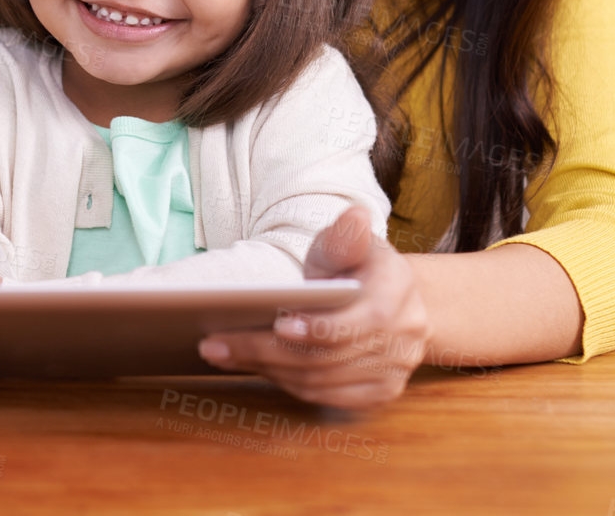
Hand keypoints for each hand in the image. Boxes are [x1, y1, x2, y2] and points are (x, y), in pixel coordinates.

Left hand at [197, 205, 430, 407]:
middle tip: (213, 345)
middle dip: (264, 352)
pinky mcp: (379, 393)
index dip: (314, 328)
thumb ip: (346, 235)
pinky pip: (325, 397)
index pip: (351, 322)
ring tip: (222, 353)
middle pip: (324, 357)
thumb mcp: (351, 242)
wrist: (397, 300)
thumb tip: (354, 217)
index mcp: (395, 295)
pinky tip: (254, 367)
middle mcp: (402, 340)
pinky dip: (287, 384)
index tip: (276, 324)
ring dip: (267, 370)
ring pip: (320, 381)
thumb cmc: (360, 266)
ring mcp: (393, 372)